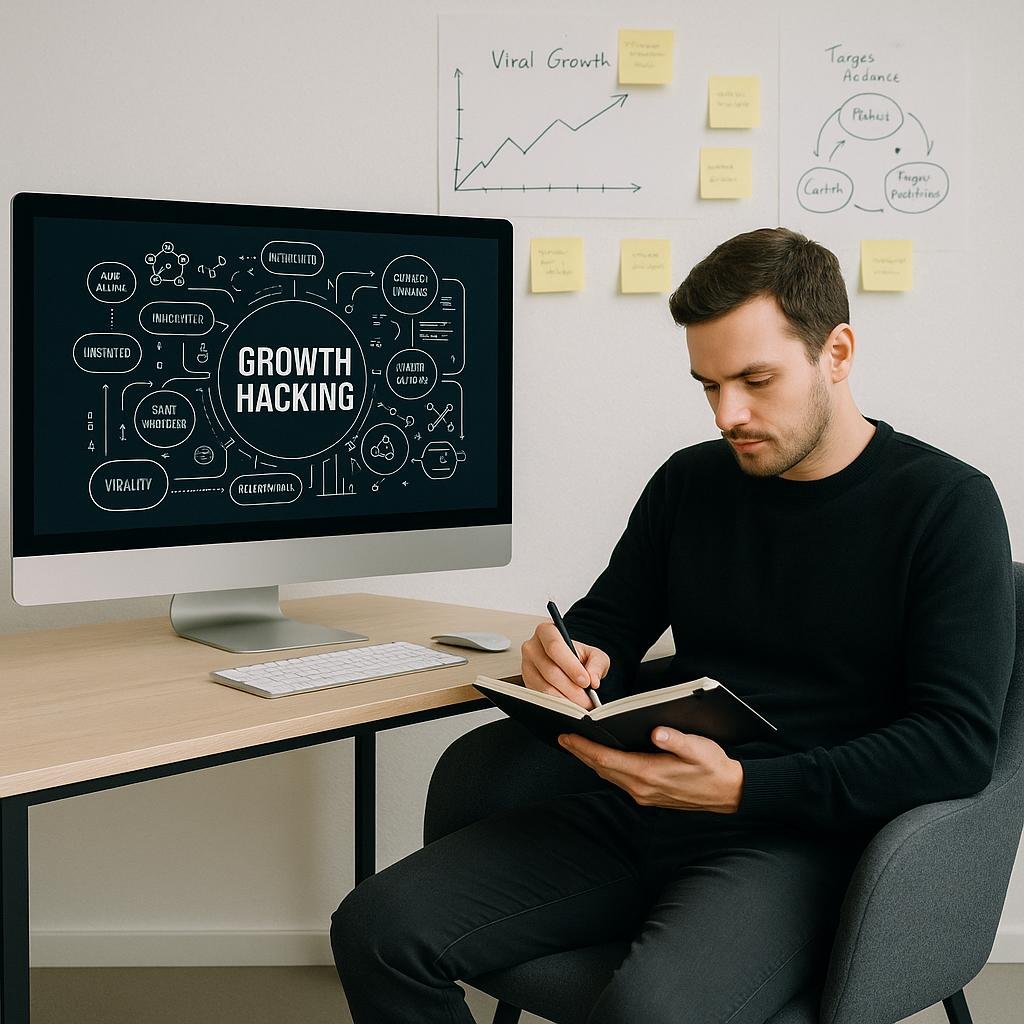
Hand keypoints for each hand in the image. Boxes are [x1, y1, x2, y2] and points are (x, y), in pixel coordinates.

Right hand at [521, 622, 608, 709]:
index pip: (555, 648)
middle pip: (550, 671)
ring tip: (581, 704)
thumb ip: (597, 664)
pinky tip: (570, 705)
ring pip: (545, 687)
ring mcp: (527, 666)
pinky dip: (558, 704)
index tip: (585, 681)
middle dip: (572, 689)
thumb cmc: (578, 656)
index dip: (571, 666)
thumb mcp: (594, 654)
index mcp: (547, 632)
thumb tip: (593, 680)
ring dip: (566, 699)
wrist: (568, 664)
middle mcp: (532, 648)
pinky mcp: (527, 683)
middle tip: (587, 699)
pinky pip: (541, 697)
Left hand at [558, 727, 743, 813]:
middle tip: (563, 736)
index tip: (566, 736)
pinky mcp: (648, 795)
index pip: (607, 759)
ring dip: (591, 760)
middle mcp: (642, 787)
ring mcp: (644, 794)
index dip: (584, 747)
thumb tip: (657, 731)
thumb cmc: (714, 768)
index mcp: (649, 774)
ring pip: (609, 775)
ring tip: (577, 744)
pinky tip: (602, 756)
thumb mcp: (700, 749)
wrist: (729, 793)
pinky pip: (619, 780)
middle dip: (581, 752)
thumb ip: (677, 740)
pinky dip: (606, 766)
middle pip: (602, 768)